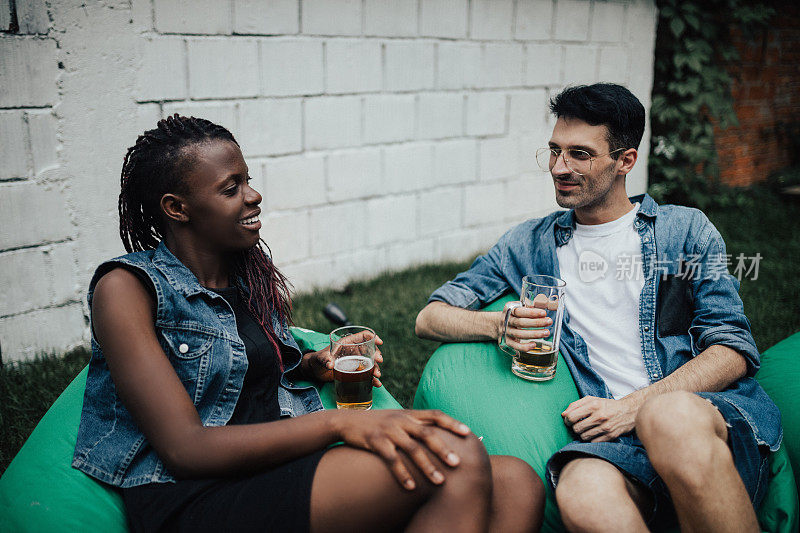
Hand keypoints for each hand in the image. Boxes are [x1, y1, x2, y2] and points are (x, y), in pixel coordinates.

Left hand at [301, 334, 383, 386]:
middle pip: (369, 350)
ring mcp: (355, 362)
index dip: (372, 337)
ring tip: (377, 375)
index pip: (362, 336)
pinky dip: (371, 379)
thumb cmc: (317, 360)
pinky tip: (376, 384)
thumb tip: (330, 364)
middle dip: (376, 355)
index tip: (379, 342)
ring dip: (375, 368)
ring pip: (369, 363)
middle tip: (379, 361)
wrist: (316, 371)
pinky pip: (366, 374)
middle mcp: (353, 351)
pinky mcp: (354, 372)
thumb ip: (325, 359)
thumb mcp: (320, 358)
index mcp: (347, 343)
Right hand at [333, 409, 471, 489]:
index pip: (435, 415)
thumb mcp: (397, 418)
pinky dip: (402, 474)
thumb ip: (415, 423)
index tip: (468, 432)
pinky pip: (392, 459)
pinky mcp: (375, 441)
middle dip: (444, 449)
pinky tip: (411, 486)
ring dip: (427, 466)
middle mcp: (401, 420)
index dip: (452, 423)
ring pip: (412, 449)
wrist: (347, 421)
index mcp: (409, 414)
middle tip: (457, 463)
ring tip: (439, 481)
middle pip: (427, 433)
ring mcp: (388, 430)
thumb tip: (438, 433)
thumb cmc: (378, 423)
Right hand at [499, 305, 552, 351]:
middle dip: (536, 323)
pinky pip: (515, 346)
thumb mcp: (517, 307)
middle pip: (521, 323)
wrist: (496, 324)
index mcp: (509, 310)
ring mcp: (506, 332)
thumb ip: (528, 306)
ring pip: (519, 334)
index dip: (532, 312)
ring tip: (546, 332)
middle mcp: (506, 321)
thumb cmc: (513, 315)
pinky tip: (534, 344)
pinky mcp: (507, 342)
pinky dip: (524, 347)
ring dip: (534, 334)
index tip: (544, 313)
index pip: (520, 311)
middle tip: (549, 322)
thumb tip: (544, 303)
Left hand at [561, 396, 637, 441]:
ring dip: (582, 434)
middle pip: (576, 428)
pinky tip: (593, 433)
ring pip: (583, 437)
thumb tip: (563, 414)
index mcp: (594, 405)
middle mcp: (599, 416)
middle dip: (574, 427)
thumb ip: (575, 405)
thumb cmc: (607, 405)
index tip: (569, 420)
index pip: (571, 416)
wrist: (628, 412)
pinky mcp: (610, 436)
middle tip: (578, 425)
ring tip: (586, 429)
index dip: (567, 420)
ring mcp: (605, 427)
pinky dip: (590, 439)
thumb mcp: (591, 399)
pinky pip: (592, 442)